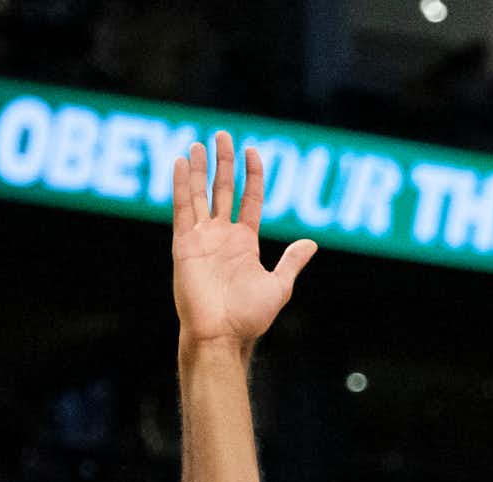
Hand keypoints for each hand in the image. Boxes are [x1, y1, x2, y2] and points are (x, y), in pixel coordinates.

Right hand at [172, 131, 317, 352]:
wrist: (223, 334)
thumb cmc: (250, 316)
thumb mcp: (279, 285)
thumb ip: (291, 261)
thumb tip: (311, 243)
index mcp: (244, 242)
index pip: (249, 199)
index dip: (251, 175)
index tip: (252, 151)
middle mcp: (222, 235)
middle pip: (222, 190)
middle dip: (223, 163)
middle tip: (222, 136)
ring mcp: (202, 238)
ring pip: (200, 194)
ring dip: (199, 169)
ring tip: (199, 143)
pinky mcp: (185, 244)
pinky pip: (182, 209)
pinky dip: (181, 185)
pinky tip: (181, 163)